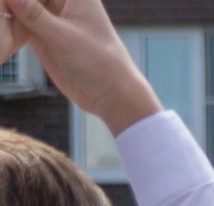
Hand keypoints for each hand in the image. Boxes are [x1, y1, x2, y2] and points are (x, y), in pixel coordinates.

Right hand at [4, 0, 159, 131]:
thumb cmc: (98, 62)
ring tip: (1, 12)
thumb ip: (33, 14)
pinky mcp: (43, 38)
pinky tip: (2, 21)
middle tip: (3, 5)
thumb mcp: (62, 35)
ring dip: (11, 9)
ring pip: (23, 7)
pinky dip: (11, 23)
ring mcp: (51, 21)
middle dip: (16, 1)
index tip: (11, 1)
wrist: (110, 95)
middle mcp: (62, 5)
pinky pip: (20, 24)